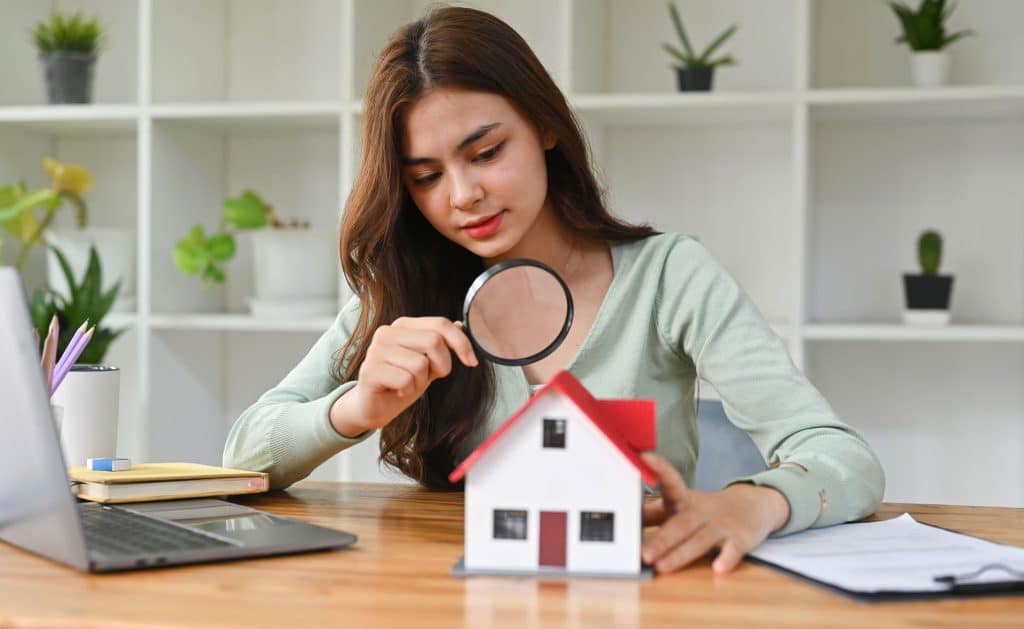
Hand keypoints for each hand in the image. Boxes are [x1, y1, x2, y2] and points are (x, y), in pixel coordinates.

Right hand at [330, 317, 477, 436]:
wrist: (373, 407)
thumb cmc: (401, 383)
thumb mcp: (428, 363)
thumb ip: (442, 345)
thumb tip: (461, 326)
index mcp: (403, 326)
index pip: (440, 324)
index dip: (461, 343)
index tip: (471, 362)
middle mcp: (387, 332)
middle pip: (433, 341)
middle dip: (442, 365)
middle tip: (429, 377)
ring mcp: (376, 350)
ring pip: (420, 363)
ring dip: (421, 382)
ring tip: (408, 385)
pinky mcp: (369, 370)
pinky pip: (405, 380)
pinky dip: (408, 391)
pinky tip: (398, 392)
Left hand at [640, 452, 789, 574]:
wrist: (753, 505)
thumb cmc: (705, 510)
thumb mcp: (680, 506)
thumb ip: (652, 513)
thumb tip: (620, 520)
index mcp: (685, 499)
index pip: (671, 481)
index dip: (659, 468)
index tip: (644, 457)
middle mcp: (702, 510)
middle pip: (681, 523)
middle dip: (661, 539)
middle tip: (642, 554)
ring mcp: (723, 524)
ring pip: (701, 539)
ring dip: (681, 553)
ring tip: (661, 566)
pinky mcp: (741, 538)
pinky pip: (734, 549)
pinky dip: (727, 558)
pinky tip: (718, 568)